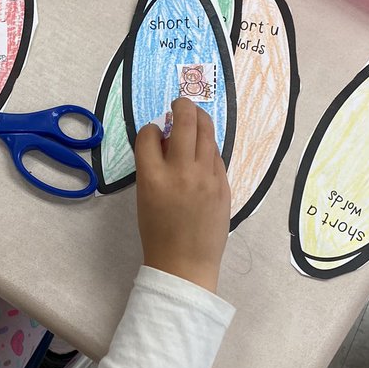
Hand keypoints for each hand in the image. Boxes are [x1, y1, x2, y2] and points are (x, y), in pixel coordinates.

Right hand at [134, 98, 230, 292]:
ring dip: (199, 120)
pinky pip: (216, 155)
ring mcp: (206, 177)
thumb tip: (163, 140)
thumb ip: (153, 166)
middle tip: (179, 104)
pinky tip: (203, 151)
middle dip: (181, 106)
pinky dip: (208, 148)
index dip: (149, 129)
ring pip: (206, 133)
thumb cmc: (158, 233)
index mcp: (152, 177)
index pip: (149, 134)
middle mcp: (181, 171)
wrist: (185, 264)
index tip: (152, 132)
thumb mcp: (145, 196)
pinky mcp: (224, 185)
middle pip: (185, 121)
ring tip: (194, 117)